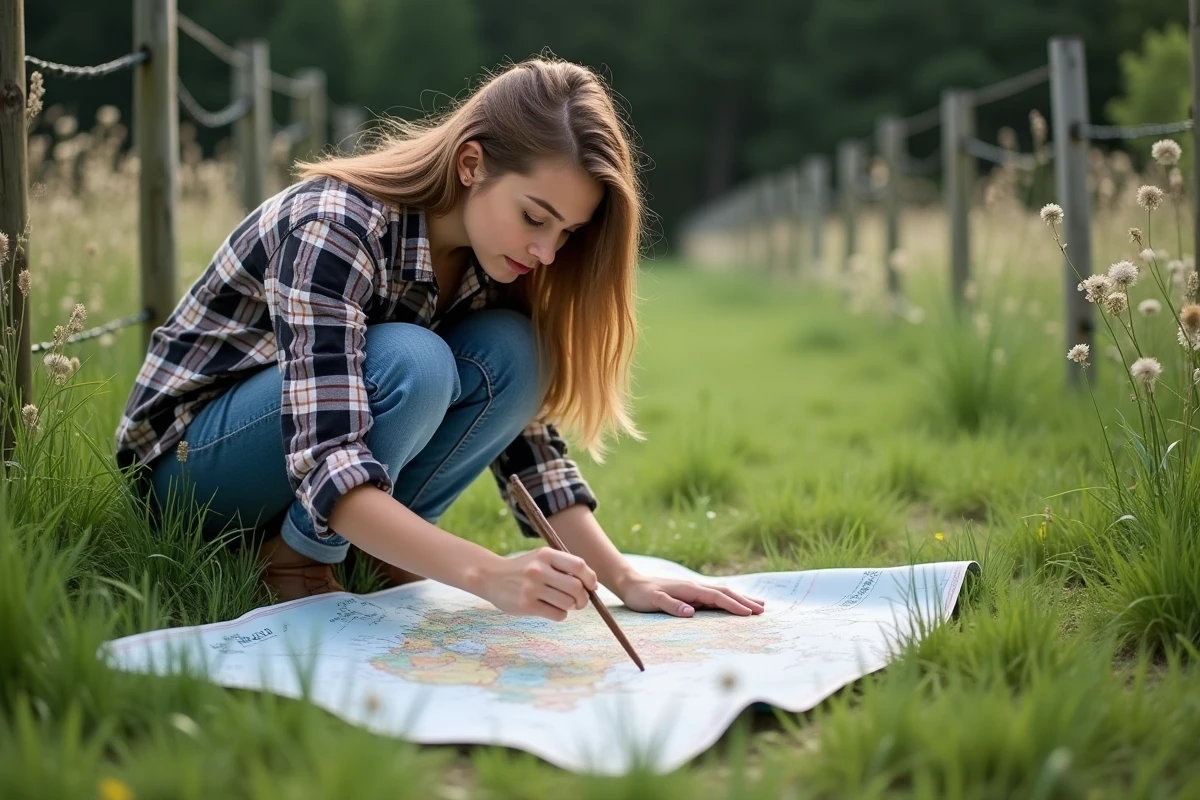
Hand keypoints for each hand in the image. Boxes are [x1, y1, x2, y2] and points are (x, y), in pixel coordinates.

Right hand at [477, 548, 598, 620]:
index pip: (579, 566)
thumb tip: (592, 585)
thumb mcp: (541, 558)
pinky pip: (557, 615)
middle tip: (580, 601)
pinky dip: (560, 614)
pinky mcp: (526, 605)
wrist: (490, 576)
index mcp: (546, 554)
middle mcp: (539, 570)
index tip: (591, 586)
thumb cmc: (523, 569)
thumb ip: (564, 566)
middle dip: (584, 598)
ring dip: (571, 607)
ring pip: (568, 603)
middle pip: (576, 587)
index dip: (590, 578)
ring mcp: (532, 588)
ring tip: (564, 604)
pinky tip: (552, 609)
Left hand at [617, 573, 765, 616]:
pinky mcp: (691, 594)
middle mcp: (695, 587)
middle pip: (725, 592)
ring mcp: (694, 590)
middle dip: (744, 601)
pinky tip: (735, 603)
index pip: (717, 597)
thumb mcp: (652, 601)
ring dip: (741, 598)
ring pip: (722, 593)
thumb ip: (671, 606)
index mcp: (689, 588)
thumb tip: (692, 612)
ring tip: (758, 605)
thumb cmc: (640, 594)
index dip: (734, 605)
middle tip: (763, 611)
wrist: (631, 583)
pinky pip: (715, 597)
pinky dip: (729, 600)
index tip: (749, 613)